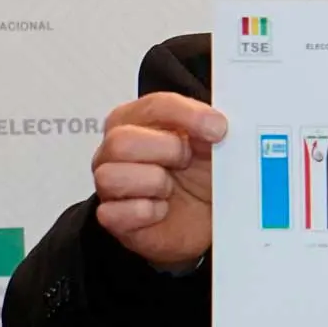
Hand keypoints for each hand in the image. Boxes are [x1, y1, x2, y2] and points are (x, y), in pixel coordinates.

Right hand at [92, 93, 227, 266]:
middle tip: (187, 161)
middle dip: (166, 151)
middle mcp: (118, 149)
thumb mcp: (216, 145)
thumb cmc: (205, 176)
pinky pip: (112, 213)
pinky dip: (146, 212)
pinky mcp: (113, 218)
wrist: (209, 220)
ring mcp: (111, 184)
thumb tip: (216, 122)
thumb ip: (213, 125)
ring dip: (154, 183)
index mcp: (140, 120)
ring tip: (171, 189)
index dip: (187, 115)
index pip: (155, 106)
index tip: (217, 128)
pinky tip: (163, 210)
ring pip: (110, 177)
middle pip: (121, 141)